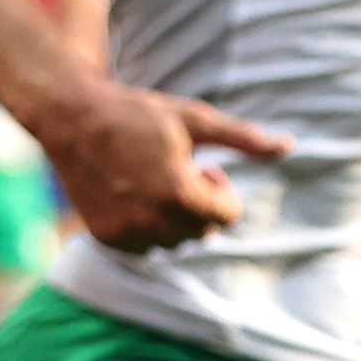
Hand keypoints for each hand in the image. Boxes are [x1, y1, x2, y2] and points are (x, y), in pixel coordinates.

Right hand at [24, 76, 291, 251]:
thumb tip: (289, 145)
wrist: (71, 118)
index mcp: (180, 195)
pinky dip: (147, 226)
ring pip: (174, 242)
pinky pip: (145, 246)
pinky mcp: (106, 238)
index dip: (220, 188)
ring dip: (174, 218)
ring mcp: (127, 234)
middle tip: (179, 170)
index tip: (204, 165)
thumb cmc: (138, 114)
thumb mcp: (195, 120)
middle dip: (199, 204)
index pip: (227, 216)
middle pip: (203, 232)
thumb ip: (244, 138)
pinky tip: (133, 194)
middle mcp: (153, 222)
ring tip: (154, 181)